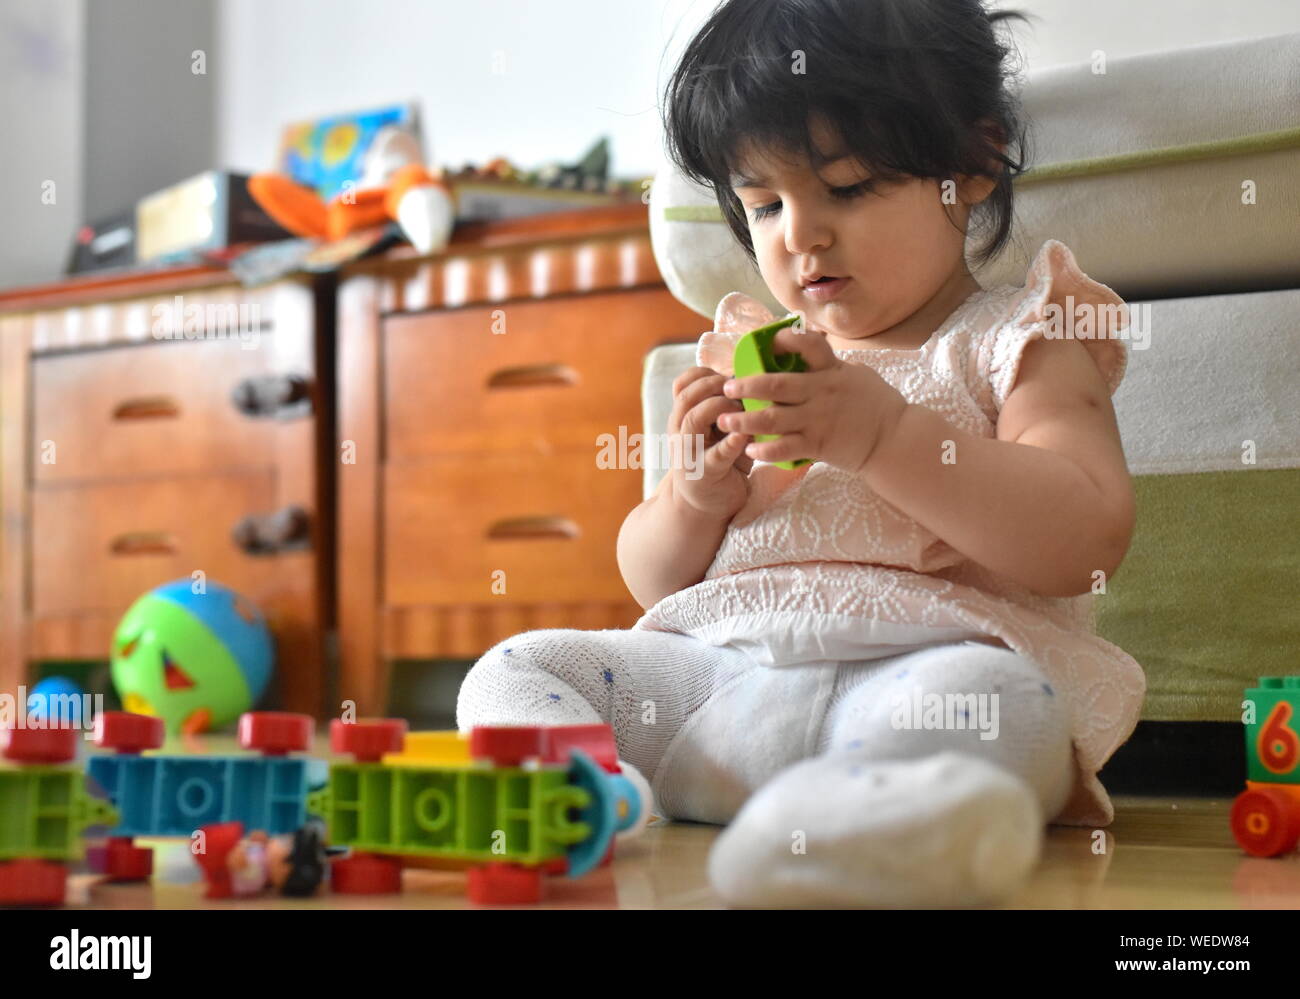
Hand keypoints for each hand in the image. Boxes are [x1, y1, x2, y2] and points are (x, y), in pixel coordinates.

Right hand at [666, 366, 753, 517]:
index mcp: (683, 418)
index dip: (703, 374)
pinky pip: (717, 453)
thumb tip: (753, 379)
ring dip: (719, 406)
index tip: (727, 374)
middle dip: (713, 385)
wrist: (704, 505)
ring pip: (694, 418)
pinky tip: (744, 435)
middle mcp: (680, 432)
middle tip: (737, 387)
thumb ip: (726, 409)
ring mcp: (689, 452)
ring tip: (740, 407)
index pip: (682, 385)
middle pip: (686, 396)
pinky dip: (731, 442)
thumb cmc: (718, 461)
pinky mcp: (706, 473)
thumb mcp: (718, 432)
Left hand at [716, 327, 908, 474]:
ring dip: (745, 420)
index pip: (808, 346)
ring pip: (773, 419)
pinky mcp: (818, 445)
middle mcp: (822, 392)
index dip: (785, 340)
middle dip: (747, 385)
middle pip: (777, 385)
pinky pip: (785, 448)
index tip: (767, 341)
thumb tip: (810, 346)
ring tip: (725, 419)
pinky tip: (749, 449)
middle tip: (727, 386)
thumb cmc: (876, 404)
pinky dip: (765, 450)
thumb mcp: (856, 374)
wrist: (895, 439)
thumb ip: (830, 365)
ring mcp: (818, 420)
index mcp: (831, 371)